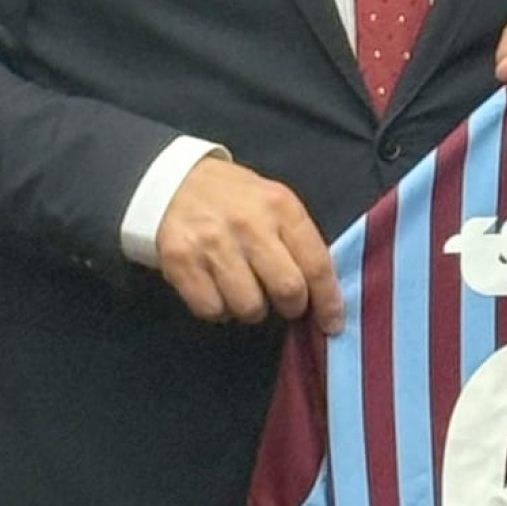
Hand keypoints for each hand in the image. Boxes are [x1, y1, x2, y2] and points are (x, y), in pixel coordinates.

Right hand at [155, 157, 344, 333]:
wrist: (174, 183)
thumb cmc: (236, 199)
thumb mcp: (275, 203)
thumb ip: (298, 241)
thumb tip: (321, 292)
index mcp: (281, 207)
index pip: (317, 263)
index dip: (328, 301)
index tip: (333, 323)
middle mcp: (249, 224)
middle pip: (287, 289)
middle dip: (293, 308)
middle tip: (286, 305)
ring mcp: (213, 244)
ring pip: (249, 307)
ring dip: (253, 309)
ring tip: (246, 290)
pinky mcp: (181, 262)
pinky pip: (212, 310)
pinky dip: (219, 309)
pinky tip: (218, 290)